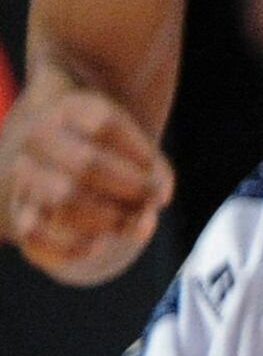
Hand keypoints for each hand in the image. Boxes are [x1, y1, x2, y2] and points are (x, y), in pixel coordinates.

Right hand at [2, 86, 172, 283]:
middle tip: (148, 202)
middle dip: (130, 190)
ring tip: (128, 222)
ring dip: (109, 218)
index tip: (154, 170)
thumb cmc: (113, 158)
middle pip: (87, 164)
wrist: (58, 168)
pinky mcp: (17, 213)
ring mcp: (22, 174)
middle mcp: (39, 137)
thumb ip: (154, 177)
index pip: (105, 126)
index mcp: (70, 109)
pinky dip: (73, 246)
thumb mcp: (137, 151)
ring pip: (64, 199)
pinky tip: (98, 244)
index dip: (141, 154)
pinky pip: (37, 235)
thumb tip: (149, 214)